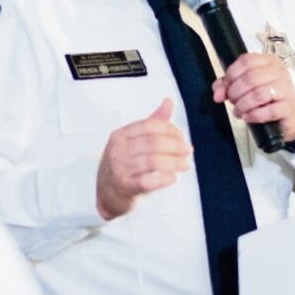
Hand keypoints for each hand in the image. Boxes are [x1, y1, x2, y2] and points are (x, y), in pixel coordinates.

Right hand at [95, 98, 192, 220]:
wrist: (106, 193)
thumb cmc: (123, 165)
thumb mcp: (134, 141)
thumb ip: (153, 123)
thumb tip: (169, 102)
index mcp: (121, 135)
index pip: (150, 126)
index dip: (170, 130)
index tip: (182, 137)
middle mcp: (118, 150)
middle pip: (153, 143)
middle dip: (176, 146)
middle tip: (188, 151)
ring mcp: (120, 169)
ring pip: (153, 161)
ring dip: (174, 162)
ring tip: (186, 164)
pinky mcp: (125, 187)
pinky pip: (148, 182)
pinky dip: (164, 179)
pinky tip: (173, 178)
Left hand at [211, 53, 294, 140]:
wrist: (286, 116)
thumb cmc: (266, 98)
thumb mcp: (245, 88)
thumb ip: (229, 86)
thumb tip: (217, 92)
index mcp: (268, 62)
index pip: (246, 61)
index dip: (231, 75)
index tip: (224, 88)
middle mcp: (279, 72)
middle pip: (250, 78)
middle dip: (235, 92)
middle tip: (232, 101)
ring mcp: (286, 89)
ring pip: (259, 94)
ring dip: (243, 105)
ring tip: (238, 111)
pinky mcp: (289, 107)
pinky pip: (270, 110)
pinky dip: (254, 115)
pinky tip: (248, 117)